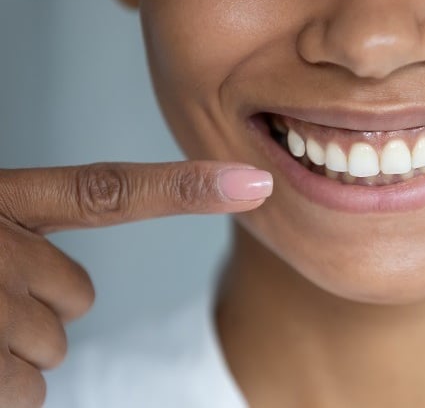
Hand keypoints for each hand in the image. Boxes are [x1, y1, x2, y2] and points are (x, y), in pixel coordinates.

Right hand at [0, 161, 271, 406]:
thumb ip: (24, 240)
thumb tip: (69, 290)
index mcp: (4, 203)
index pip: (110, 192)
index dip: (185, 188)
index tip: (254, 183)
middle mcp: (4, 248)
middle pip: (80, 295)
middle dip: (42, 307)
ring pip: (55, 347)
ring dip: (14, 350)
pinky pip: (29, 391)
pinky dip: (2, 390)